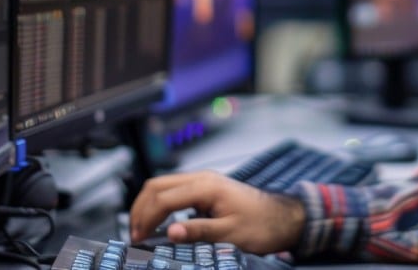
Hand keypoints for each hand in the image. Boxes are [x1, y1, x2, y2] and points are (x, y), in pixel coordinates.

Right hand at [129, 171, 305, 254]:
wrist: (283, 217)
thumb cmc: (262, 225)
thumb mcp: (229, 234)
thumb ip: (198, 231)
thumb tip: (169, 233)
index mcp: (206, 186)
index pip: (163, 198)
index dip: (146, 219)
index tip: (138, 239)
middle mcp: (202, 178)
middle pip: (156, 186)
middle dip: (140, 209)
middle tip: (134, 234)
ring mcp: (203, 181)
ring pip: (163, 186)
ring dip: (148, 205)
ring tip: (141, 229)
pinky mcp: (205, 188)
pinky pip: (174, 191)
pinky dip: (160, 204)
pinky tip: (159, 222)